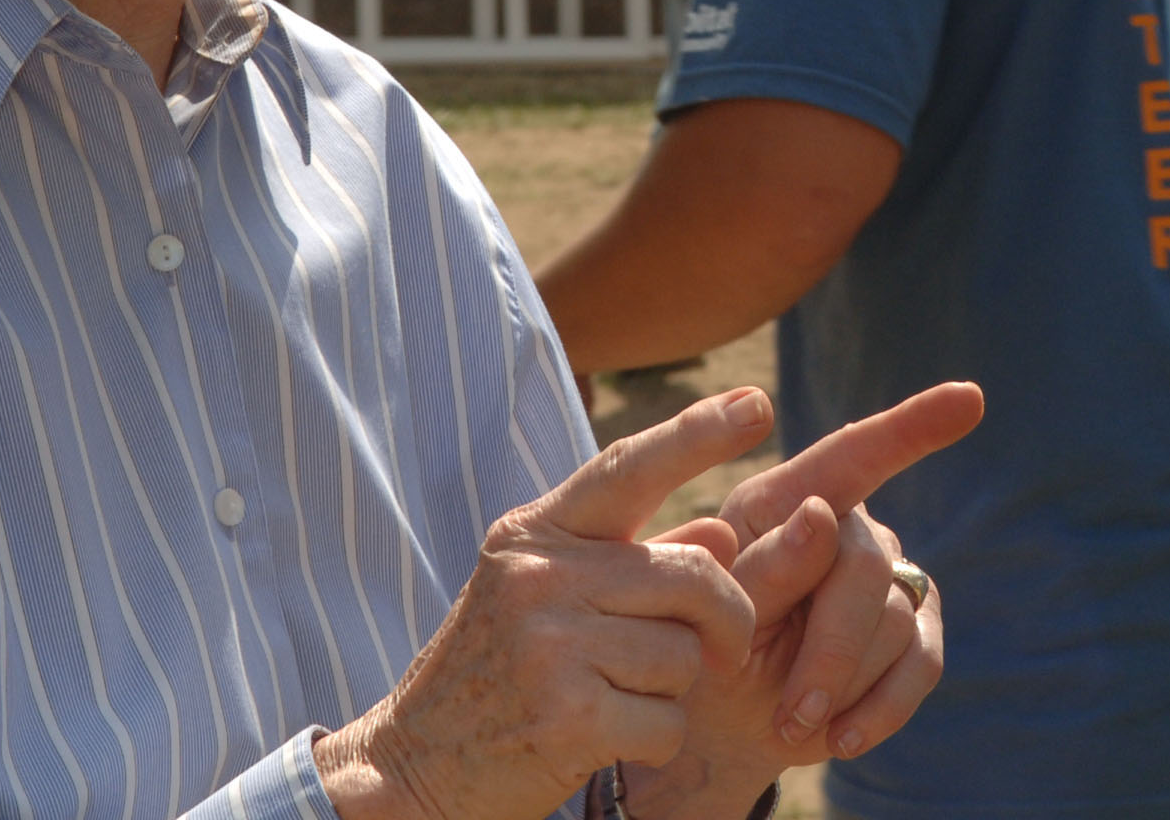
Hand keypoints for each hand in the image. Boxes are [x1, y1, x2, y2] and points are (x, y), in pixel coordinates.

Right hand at [313, 389, 776, 819]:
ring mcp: (550, 645)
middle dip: (726, 620)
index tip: (758, 403)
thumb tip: (722, 529)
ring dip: (671, 690)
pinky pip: (670, 721)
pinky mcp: (567, 716)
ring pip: (687, 655)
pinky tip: (605, 740)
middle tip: (722, 652)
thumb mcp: (547, 599)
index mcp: (535, 535)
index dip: (698, 433)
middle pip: (696, 574)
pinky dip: (656, 741)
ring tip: (611, 698)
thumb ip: (634, 562)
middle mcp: (540, 577)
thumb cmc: (494, 676)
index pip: (628, 467)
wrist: (411, 767)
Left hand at [627, 382, 983, 812]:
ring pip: (892, 622)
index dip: (911, 426)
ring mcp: (888, 572)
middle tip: (788, 715)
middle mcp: (846, 524)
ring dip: (840, 687)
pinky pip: (922, 663)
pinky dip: (882, 709)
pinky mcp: (917, 627)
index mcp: (782, 501)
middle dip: (828, 649)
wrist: (721, 724)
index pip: (852, 455)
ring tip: (790, 725)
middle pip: (864, 568)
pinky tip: (843, 738)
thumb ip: (762, 568)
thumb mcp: (711, 615)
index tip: (969, 398)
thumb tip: (823, 514)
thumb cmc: (704, 651)